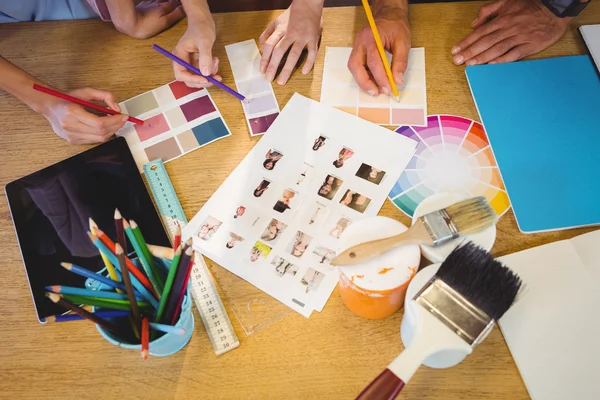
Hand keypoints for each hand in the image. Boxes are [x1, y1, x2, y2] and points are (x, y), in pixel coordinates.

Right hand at [43, 88, 126, 144]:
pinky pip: (94, 141)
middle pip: (101, 133)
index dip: (115, 121)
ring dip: (111, 131)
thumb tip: (117, 108)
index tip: (124, 116)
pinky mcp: (73, 141)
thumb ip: (105, 96)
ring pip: (99, 139)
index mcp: (72, 112)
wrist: (50, 106)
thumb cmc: (68, 98)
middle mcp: (70, 126)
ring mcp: (71, 136)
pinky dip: (103, 134)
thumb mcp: (86, 91)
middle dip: (116, 126)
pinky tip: (104, 127)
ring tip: (114, 122)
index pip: (99, 123)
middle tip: (122, 119)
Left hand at [127, 0, 185, 38]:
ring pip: (163, 0)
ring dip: (169, 2)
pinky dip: (161, 1)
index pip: (178, 4)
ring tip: (174, 4)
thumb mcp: (164, 23)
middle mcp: (159, 3)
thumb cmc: (146, 26)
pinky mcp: (145, 4)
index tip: (188, 6)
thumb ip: (175, 15)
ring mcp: (151, 3)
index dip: (183, 5)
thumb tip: (184, 10)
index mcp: (165, 7)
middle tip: (182, 5)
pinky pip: (156, 0)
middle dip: (177, 3)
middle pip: (171, 1)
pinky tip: (161, 3)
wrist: (128, 22)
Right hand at [172, 15, 220, 87]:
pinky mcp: (198, 63)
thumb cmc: (201, 28)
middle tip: (216, 78)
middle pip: (189, 79)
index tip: (205, 79)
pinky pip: (204, 72)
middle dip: (203, 80)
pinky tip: (216, 60)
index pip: (181, 74)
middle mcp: (183, 61)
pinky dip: (211, 70)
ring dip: (209, 74)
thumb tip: (206, 73)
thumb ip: (205, 57)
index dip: (192, 79)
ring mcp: (191, 63)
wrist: (203, 21)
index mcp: (179, 56)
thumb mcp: (204, 41)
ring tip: (216, 61)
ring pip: (198, 77)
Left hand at [259, 1, 322, 84]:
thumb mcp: (275, 22)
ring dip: (287, 69)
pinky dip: (309, 62)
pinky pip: (312, 53)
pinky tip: (304, 72)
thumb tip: (262, 49)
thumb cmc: (290, 16)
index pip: (270, 46)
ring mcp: (303, 37)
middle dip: (273, 66)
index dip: (265, 59)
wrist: (308, 5)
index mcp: (280, 30)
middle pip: (279, 52)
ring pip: (294, 55)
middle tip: (268, 79)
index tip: (262, 70)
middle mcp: (290, 34)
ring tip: (282, 81)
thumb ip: (267, 34)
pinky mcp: (313, 39)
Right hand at [348, 7, 409, 95]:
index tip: (389, 88)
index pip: (374, 61)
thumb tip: (397, 80)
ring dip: (362, 80)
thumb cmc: (396, 26)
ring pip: (353, 67)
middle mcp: (360, 41)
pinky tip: (373, 82)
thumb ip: (400, 62)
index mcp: (372, 36)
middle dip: (365, 82)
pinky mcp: (358, 50)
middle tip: (376, 93)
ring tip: (375, 89)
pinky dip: (364, 75)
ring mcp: (357, 45)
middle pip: (355, 65)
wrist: (389, 14)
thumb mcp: (403, 42)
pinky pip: (357, 66)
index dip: (380, 77)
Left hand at [452, 0, 570, 65]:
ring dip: (483, 57)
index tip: (455, 51)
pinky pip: (514, 54)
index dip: (466, 42)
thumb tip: (474, 23)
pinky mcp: (530, 45)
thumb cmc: (530, 6)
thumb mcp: (507, 2)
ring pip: (497, 48)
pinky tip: (492, 65)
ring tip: (470, 65)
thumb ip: (488, 11)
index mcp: (502, 19)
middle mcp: (509, 28)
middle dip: (470, 52)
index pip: (480, 32)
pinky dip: (502, 60)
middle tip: (458, 61)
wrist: (555, 9)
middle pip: (486, 42)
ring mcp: (519, 37)